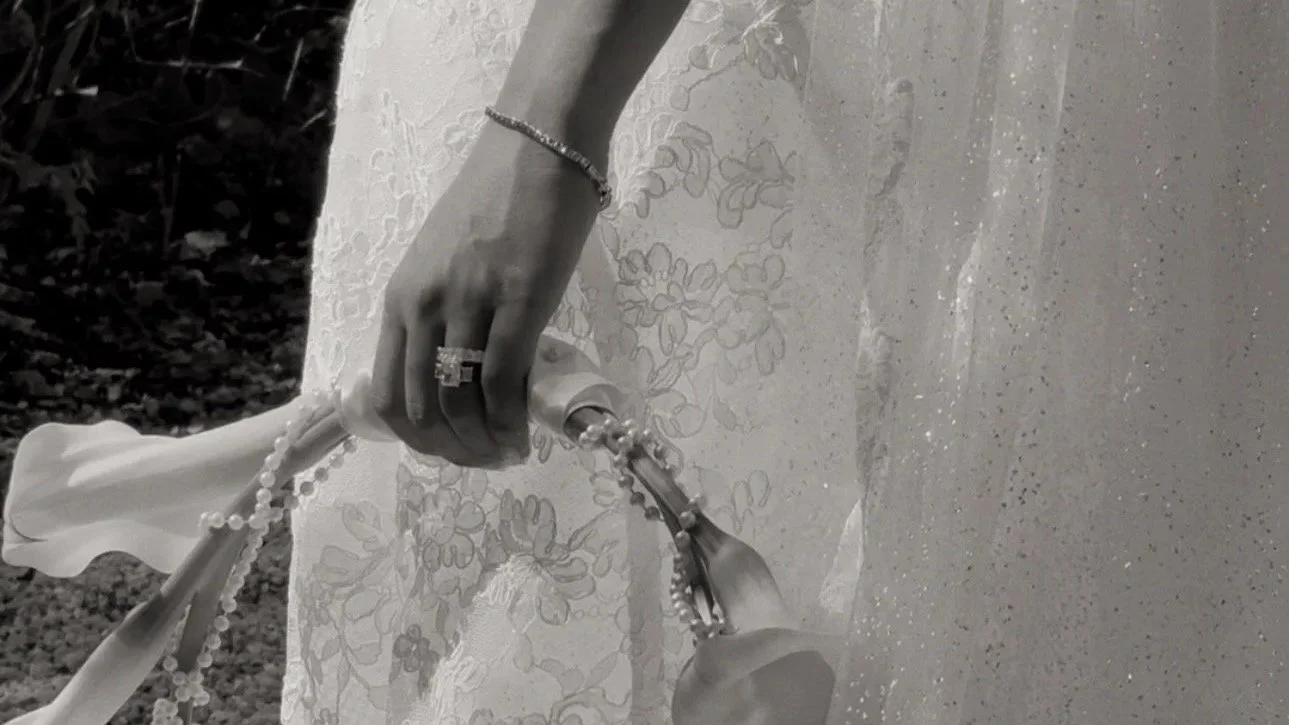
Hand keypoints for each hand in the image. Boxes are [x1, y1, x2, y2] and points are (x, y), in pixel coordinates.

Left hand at [372, 123, 600, 466]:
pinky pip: (504, 380)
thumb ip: (444, 313)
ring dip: (483, 444)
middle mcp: (423, 305)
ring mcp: (468, 302)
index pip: (386, 393)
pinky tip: (525, 436)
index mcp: (401, 298)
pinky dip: (512, 421)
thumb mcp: (447, 261)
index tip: (450, 450)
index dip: (414, 438)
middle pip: (421, 407)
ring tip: (509, 453)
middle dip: (452, 451)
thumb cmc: (498, 199)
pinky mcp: (518, 299)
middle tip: (486, 461)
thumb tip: (462, 374)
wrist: (539, 145)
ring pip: (459, 402)